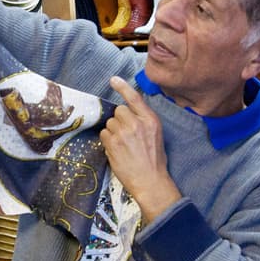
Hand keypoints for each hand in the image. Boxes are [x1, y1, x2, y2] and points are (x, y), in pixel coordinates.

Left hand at [101, 76, 181, 222]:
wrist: (150, 180)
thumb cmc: (154, 159)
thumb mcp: (155, 134)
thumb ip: (143, 120)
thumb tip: (128, 111)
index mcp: (151, 120)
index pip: (135, 98)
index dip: (123, 87)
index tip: (113, 80)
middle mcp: (137, 123)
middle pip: (119, 110)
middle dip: (119, 120)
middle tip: (126, 135)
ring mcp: (124, 133)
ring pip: (110, 123)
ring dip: (112, 131)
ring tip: (123, 145)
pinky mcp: (113, 143)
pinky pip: (103, 134)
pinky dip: (107, 141)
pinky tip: (116, 150)